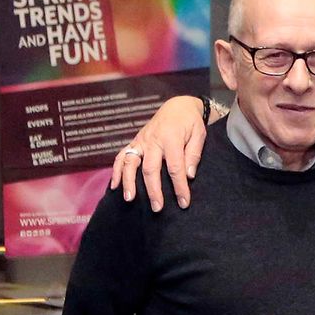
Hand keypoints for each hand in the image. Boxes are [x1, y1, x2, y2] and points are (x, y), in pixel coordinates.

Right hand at [110, 95, 207, 210]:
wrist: (177, 106)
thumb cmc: (190, 122)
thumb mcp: (199, 135)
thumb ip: (194, 155)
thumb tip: (188, 175)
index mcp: (171, 138)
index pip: (175, 168)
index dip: (179, 187)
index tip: (184, 202)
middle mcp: (152, 140)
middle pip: (150, 168)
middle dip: (153, 190)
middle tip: (157, 208)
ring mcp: (141, 141)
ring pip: (131, 163)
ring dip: (129, 181)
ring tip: (129, 199)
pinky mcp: (135, 142)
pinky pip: (122, 156)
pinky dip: (117, 171)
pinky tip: (115, 185)